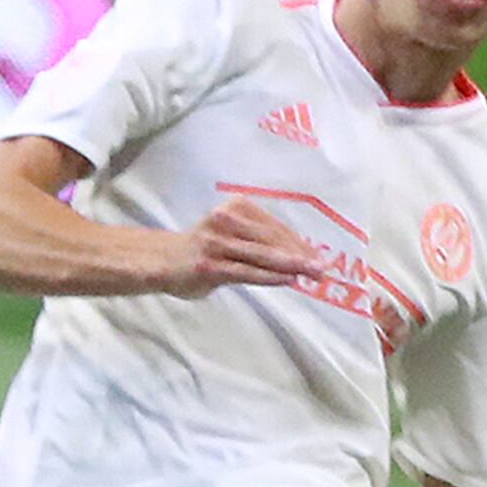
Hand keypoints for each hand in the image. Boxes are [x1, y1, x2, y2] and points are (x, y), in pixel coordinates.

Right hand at [155, 195, 323, 295]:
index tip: (318, 256)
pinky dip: (270, 275)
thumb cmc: (204, 248)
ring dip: (291, 265)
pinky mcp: (210, 266)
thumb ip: (259, 240)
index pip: (275, 226)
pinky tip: (288, 279)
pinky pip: (247, 271)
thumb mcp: (231, 233)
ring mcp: (216, 243)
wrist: (164, 260)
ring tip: (311, 274)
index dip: (299, 242)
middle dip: (300, 254)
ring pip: (262, 255)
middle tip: (322, 269)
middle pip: (271, 239)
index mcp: (235, 207)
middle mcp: (225, 220)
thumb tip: (300, 255)